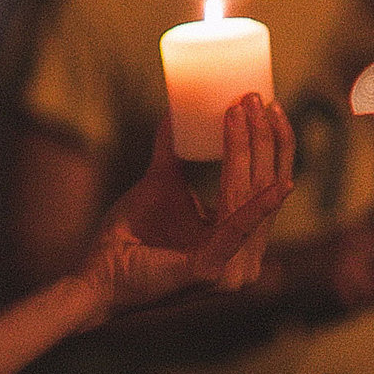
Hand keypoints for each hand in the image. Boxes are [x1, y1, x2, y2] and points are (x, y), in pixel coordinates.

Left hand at [79, 94, 294, 325]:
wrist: (97, 275)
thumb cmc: (130, 235)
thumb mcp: (162, 182)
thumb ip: (174, 149)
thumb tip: (176, 108)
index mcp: (240, 241)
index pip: (267, 187)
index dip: (272, 144)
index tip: (265, 103)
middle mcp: (245, 259)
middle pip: (265, 188)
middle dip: (264, 138)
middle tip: (256, 98)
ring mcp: (231, 270)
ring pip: (249, 198)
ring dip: (251, 151)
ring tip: (245, 112)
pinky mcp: (210, 272)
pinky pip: (237, 230)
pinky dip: (257, 206)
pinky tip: (276, 185)